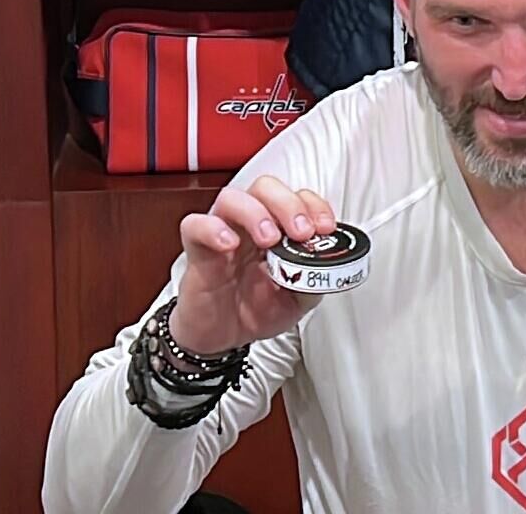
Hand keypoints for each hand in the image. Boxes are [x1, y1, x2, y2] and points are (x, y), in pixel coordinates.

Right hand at [168, 176, 336, 354]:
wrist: (223, 337)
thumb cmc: (256, 310)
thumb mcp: (298, 299)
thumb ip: (314, 279)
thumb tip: (330, 264)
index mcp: (278, 230)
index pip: (295, 197)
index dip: (313, 205)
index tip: (325, 227)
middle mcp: (250, 225)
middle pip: (265, 187)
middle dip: (288, 204)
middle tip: (301, 232)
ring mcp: (223, 234)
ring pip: (231, 198)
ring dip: (255, 212)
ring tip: (269, 239)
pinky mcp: (198, 251)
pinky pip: (195, 226)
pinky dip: (213, 229)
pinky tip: (230, 245)